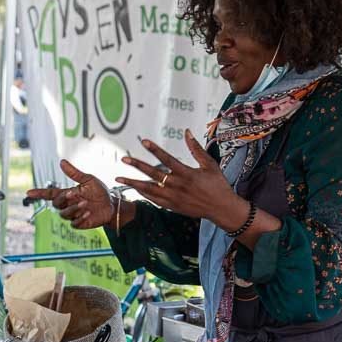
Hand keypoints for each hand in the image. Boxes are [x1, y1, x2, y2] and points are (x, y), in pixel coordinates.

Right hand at [26, 160, 114, 229]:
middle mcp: (68, 204)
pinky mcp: (80, 223)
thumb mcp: (88, 180)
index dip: (39, 193)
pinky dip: (80, 218)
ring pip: (64, 214)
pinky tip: (88, 213)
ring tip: (86, 204)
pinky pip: (74, 223)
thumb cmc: (100, 192)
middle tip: (74, 194)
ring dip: (73, 208)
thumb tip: (62, 162)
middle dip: (63, 199)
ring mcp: (73, 215)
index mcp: (68, 193)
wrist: (112, 205)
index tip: (28, 192)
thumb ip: (74, 173)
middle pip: (56, 204)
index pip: (50, 194)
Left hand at [116, 130, 246, 227]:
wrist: (222, 209)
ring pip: (149, 190)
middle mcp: (178, 186)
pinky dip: (143, 194)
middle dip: (137, 166)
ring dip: (134, 183)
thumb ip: (196, 149)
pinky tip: (134, 188)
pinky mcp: (173, 207)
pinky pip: (154, 200)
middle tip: (124, 159)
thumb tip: (187, 132)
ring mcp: (174, 198)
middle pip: (153, 174)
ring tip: (119, 178)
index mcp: (187, 173)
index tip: (144, 141)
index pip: (167, 159)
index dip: (155, 149)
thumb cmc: (218, 185)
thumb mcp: (210, 165)